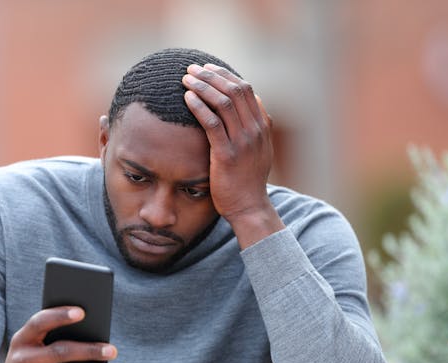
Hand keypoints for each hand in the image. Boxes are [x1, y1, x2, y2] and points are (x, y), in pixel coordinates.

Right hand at [0, 306, 120, 362]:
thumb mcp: (31, 348)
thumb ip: (51, 338)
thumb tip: (92, 335)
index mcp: (21, 340)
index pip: (40, 322)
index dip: (60, 316)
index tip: (82, 312)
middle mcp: (21, 360)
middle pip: (61, 352)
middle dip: (90, 351)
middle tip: (112, 350)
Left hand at [182, 63, 283, 247]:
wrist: (249, 208)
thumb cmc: (246, 181)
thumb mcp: (256, 151)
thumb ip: (252, 129)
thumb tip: (246, 106)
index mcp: (262, 126)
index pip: (246, 89)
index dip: (225, 75)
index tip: (207, 69)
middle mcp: (255, 130)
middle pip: (235, 90)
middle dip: (211, 75)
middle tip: (192, 69)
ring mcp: (243, 142)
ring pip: (223, 102)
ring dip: (203, 86)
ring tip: (185, 79)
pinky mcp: (227, 154)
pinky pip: (212, 123)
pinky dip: (199, 106)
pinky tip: (187, 98)